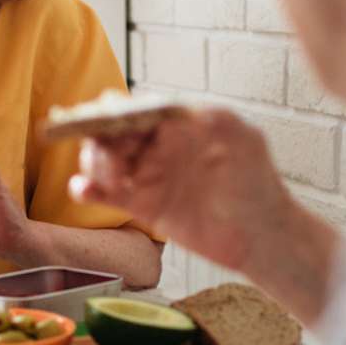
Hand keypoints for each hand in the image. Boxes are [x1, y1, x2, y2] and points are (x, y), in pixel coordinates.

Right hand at [71, 108, 294, 274]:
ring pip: (103, 160)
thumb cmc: (258, 183)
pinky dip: (86, 189)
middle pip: (110, 131)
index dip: (115, 112)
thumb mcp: (244, 142)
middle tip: (114, 159)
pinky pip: (106, 195)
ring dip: (93, 163)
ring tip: (112, 179)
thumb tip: (179, 108)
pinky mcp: (144, 207)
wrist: (263, 236)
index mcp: (176, 124)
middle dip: (100, 138)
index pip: (135, 108)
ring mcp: (149, 175)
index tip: (108, 122)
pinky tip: (82, 190)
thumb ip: (216, 121)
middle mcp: (158, 146)